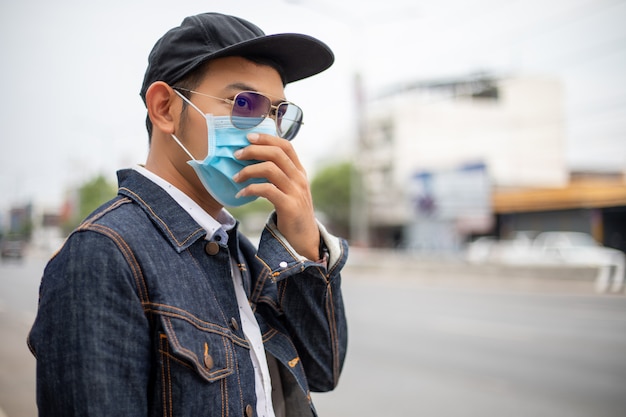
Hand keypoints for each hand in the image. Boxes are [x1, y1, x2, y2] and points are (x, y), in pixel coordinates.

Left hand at [233, 132, 319, 259]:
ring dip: (248, 170)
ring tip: (235, 177)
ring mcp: (296, 192)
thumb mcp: (291, 190)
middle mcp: (299, 178)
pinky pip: (266, 190)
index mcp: (299, 172)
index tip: (249, 137)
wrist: (305, 239)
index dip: (267, 138)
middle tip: (236, 155)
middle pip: (276, 153)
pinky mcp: (289, 206)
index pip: (285, 146)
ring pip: (270, 169)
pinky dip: (250, 189)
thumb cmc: (293, 213)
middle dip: (253, 150)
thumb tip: (256, 161)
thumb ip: (280, 175)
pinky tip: (241, 194)